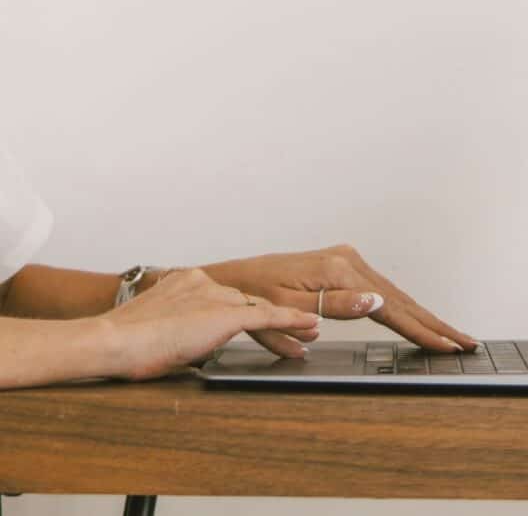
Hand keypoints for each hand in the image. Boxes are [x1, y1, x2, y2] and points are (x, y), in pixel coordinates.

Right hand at [102, 268, 319, 379]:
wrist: (114, 340)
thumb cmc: (125, 342)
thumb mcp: (158, 329)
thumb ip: (180, 331)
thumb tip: (189, 349)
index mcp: (187, 281)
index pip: (225, 295)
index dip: (244, 308)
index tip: (258, 314)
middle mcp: (205, 282)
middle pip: (247, 300)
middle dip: (272, 313)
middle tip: (300, 322)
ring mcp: (215, 296)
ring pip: (260, 307)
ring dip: (287, 320)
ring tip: (311, 329)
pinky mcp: (224, 314)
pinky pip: (267, 317)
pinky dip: (291, 321)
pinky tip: (308, 325)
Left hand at [204, 244, 477, 352]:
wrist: (232, 278)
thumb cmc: (252, 295)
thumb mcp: (289, 305)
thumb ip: (336, 305)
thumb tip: (377, 301)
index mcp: (338, 271)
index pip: (390, 307)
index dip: (421, 330)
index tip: (447, 346)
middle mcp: (347, 260)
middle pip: (400, 298)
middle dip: (434, 323)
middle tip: (465, 342)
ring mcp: (346, 260)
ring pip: (394, 293)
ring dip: (422, 315)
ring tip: (449, 334)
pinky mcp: (342, 265)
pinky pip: (381, 288)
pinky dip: (402, 305)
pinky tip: (415, 316)